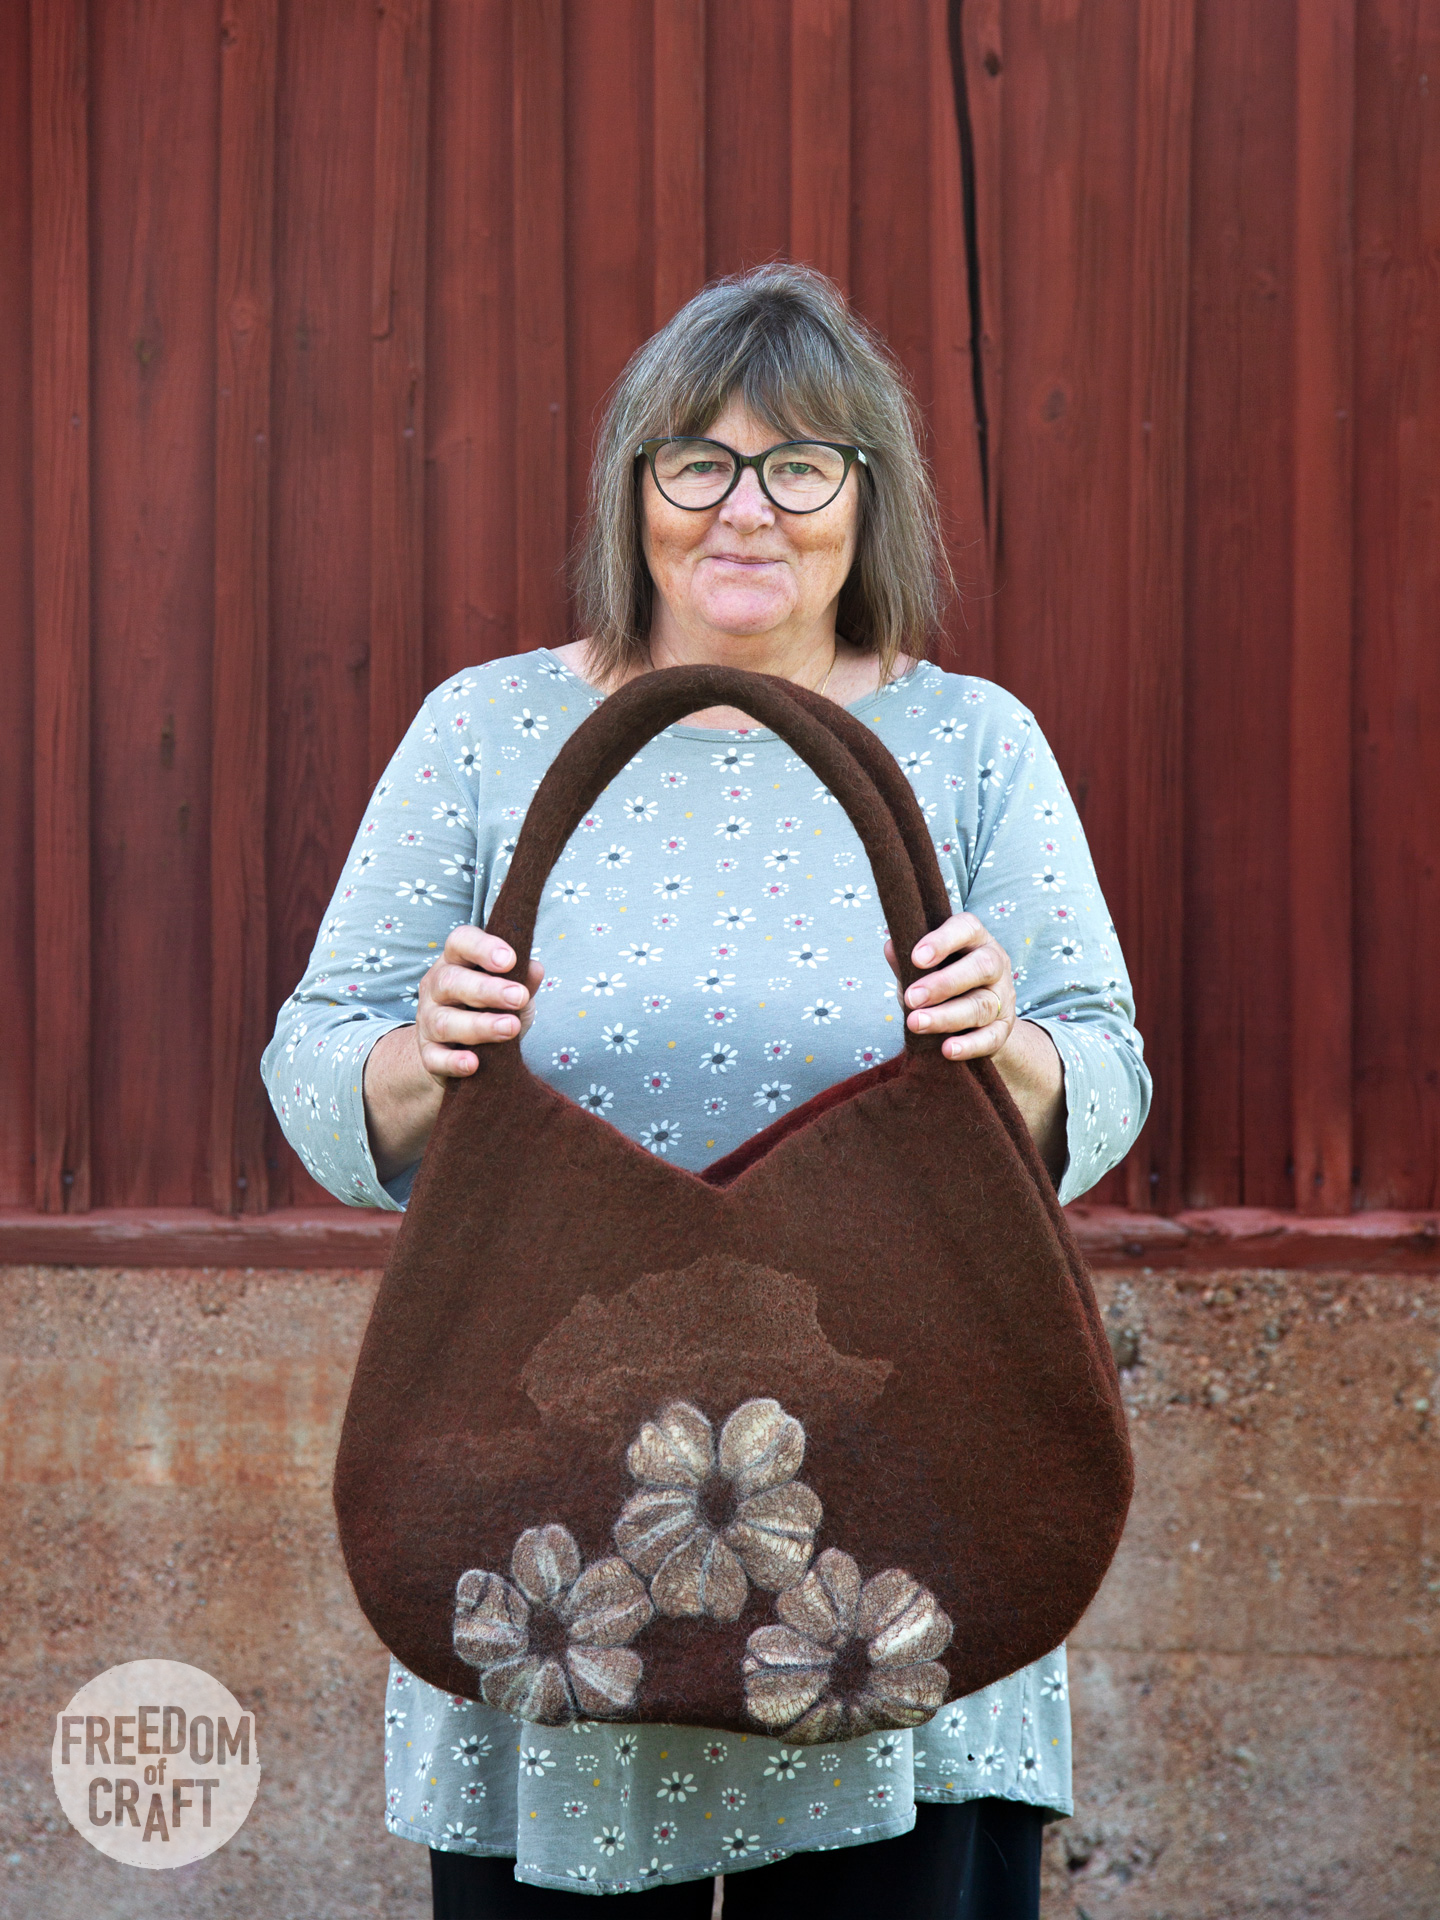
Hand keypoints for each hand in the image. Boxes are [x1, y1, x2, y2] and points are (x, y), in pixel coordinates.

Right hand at [414, 926, 544, 1084]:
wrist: (460, 1052)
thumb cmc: (491, 1010)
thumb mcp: (511, 992)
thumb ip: (523, 980)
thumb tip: (535, 969)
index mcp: (456, 962)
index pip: (460, 942)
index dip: (483, 947)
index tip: (510, 960)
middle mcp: (436, 987)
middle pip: (451, 982)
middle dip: (487, 989)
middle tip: (519, 997)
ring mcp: (428, 1021)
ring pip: (445, 1022)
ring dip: (480, 1025)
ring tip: (510, 1028)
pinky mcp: (428, 1054)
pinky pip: (435, 1058)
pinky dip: (453, 1062)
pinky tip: (473, 1064)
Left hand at [883, 912, 1014, 1060]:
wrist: (974, 1021)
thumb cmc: (941, 985)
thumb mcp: (921, 970)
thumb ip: (907, 962)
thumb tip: (891, 947)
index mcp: (975, 940)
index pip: (967, 928)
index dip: (943, 940)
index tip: (916, 957)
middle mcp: (995, 964)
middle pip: (981, 967)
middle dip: (944, 983)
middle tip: (911, 998)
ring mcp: (1003, 997)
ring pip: (981, 1006)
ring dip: (946, 1017)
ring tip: (915, 1023)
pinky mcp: (1003, 1029)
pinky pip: (991, 1037)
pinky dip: (969, 1045)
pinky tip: (947, 1050)